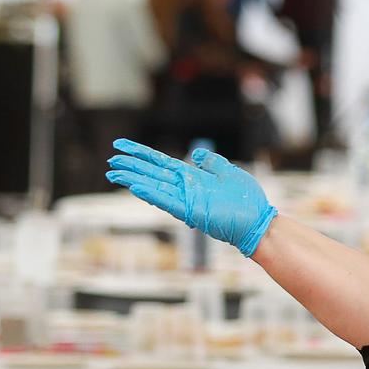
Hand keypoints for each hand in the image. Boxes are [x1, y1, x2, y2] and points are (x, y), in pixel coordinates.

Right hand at [105, 139, 277, 255]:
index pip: (161, 162)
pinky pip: (167, 201)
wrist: (258, 222)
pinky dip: (151, 194)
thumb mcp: (229, 173)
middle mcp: (185, 188)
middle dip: (131, 167)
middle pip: (152, 173)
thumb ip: (212, 163)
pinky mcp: (191, 211)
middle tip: (110, 161)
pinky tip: (134, 186)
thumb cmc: (247, 200)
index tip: (122, 146)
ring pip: (153, 186)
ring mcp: (186, 200)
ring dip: (133, 179)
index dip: (141, 154)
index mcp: (193, 177)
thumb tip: (198, 154)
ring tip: (113, 173)